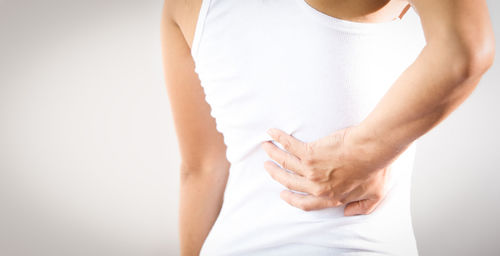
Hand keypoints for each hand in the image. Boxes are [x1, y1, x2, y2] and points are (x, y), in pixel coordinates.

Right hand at [261, 126, 394, 215]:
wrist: (373, 149)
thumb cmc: (376, 169)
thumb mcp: (374, 196)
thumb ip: (361, 207)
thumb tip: (349, 212)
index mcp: (331, 196)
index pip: (305, 203)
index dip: (292, 199)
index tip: (284, 194)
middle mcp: (317, 186)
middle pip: (289, 182)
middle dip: (276, 175)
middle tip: (269, 167)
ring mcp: (311, 169)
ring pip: (285, 163)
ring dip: (273, 155)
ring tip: (266, 147)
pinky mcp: (310, 152)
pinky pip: (289, 146)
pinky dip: (278, 139)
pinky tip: (272, 133)